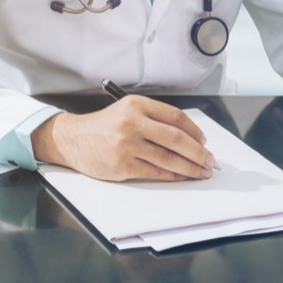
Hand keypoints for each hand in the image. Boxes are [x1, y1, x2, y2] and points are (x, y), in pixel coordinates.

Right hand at [31, 96, 215, 181]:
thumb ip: (155, 119)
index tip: (204, 141)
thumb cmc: (104, 126)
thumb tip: (190, 137)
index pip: (175, 117)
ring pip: (168, 158)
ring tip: (201, 171)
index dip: (194, 131)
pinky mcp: (122, 165)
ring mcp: (127, 145)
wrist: (73, 139)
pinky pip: (155, 172)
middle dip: (198, 152)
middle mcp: (132, 123)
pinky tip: (182, 177)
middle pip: (176, 139)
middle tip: (209, 160)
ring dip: (190, 167)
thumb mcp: (128, 110)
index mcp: (137, 105)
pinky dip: (173, 176)